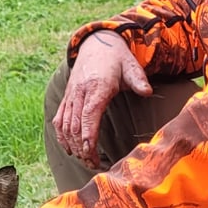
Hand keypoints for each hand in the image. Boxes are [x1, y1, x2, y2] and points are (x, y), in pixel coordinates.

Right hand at [54, 30, 151, 168]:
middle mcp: (80, 92)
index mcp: (97, 87)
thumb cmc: (117, 59)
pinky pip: (59, 119)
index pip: (89, 115)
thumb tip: (147, 92)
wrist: (96, 43)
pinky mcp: (67, 97)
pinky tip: (69, 148)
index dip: (87, 135)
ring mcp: (71, 95)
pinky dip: (61, 136)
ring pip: (65, 124)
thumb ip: (139, 80)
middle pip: (75, 125)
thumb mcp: (131, 66)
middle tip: (93, 164)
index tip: (91, 152)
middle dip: (81, 147)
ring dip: (71, 145)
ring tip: (84, 160)